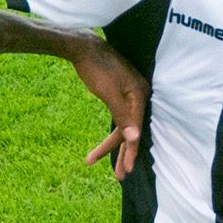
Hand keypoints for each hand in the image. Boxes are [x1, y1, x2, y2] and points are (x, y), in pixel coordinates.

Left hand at [71, 39, 147, 178]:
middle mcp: (138, 96)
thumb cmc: (96, 68)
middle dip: (121, 153)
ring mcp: (129, 94)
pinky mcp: (119, 93)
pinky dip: (114, 131)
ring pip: (123, 126)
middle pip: (130, 130)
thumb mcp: (108, 93)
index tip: (124, 170)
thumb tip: (135, 137)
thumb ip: (123, 116)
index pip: (135, 130)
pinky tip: (109, 142)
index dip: (130, 151)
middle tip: (118, 176)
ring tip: (97, 160)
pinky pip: (120, 118)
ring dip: (114, 145)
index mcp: (139, 95)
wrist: (83, 46)